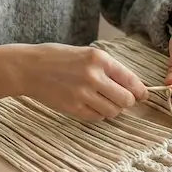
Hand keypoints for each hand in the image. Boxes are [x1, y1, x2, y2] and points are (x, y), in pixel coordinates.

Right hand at [16, 43, 148, 120]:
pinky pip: (97, 117)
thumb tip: (133, 87)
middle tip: (120, 99)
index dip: (140, 91)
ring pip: (113, 111)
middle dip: (126, 102)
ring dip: (112, 109)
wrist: (29, 67)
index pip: (130, 81)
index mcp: (99, 58)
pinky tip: (89, 104)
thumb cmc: (58, 58)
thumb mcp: (85, 54)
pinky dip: (98, 114)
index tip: (142, 96)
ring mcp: (83, 94)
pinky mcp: (73, 108)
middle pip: (126, 100)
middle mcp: (93, 76)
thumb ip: (108, 68)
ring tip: (101, 100)